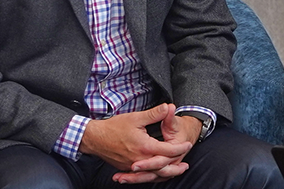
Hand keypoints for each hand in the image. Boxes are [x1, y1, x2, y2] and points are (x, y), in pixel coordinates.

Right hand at [80, 104, 194, 182]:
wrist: (94, 138)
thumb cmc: (114, 127)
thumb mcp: (136, 118)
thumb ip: (154, 114)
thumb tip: (168, 106)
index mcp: (144, 146)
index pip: (168, 150)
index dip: (180, 148)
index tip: (188, 144)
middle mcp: (140, 159)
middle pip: (162, 167)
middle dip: (175, 167)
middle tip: (185, 166)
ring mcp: (132, 166)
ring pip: (153, 174)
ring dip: (165, 174)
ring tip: (175, 172)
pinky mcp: (126, 168)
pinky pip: (142, 176)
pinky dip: (152, 176)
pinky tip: (157, 174)